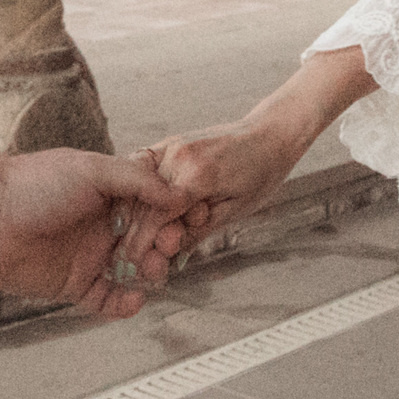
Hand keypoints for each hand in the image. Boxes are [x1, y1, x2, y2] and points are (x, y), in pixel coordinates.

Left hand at [0, 149, 189, 319]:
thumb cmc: (32, 184)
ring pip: (132, 272)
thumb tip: (176, 192)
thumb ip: (137, 180)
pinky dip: (124, 304)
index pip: (152, 206)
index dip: (171, 216)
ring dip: (148, 273)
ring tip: (151, 270)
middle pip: (148, 241)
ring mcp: (89, 256)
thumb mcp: (92, 169)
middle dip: (163, 246)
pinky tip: (134, 299)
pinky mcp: (74, 284)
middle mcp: (101, 224)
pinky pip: (107, 299)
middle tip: (167, 247)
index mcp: (108, 193)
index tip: (187, 221)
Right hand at [117, 121, 314, 269]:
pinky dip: (137, 191)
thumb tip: (171, 255)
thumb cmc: (261, 175)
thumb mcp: (235, 211)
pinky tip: (134, 210)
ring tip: (130, 239)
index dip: (141, 243)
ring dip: (129, 214)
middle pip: (141, 203)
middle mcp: (178, 156)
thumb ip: (199, 230)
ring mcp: (171, 145)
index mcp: (198, 175)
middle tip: (128, 260)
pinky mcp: (170, 142)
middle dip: (132, 234)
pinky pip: (143, 169)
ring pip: (137, 187)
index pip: (156, 216)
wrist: (271, 134)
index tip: (134, 264)